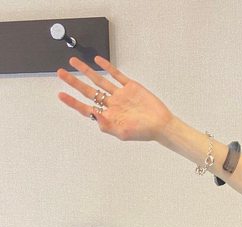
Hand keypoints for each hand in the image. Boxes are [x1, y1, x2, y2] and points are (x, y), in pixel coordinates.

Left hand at [57, 56, 172, 141]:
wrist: (162, 124)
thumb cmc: (143, 132)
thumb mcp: (122, 133)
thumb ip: (106, 124)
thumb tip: (92, 114)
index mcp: (108, 116)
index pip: (86, 108)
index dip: (73, 102)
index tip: (61, 95)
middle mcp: (112, 105)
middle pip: (89, 91)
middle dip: (74, 82)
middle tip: (61, 74)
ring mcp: (120, 95)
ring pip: (99, 80)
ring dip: (86, 71)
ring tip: (74, 62)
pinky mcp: (131, 87)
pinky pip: (116, 75)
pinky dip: (107, 67)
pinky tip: (97, 61)